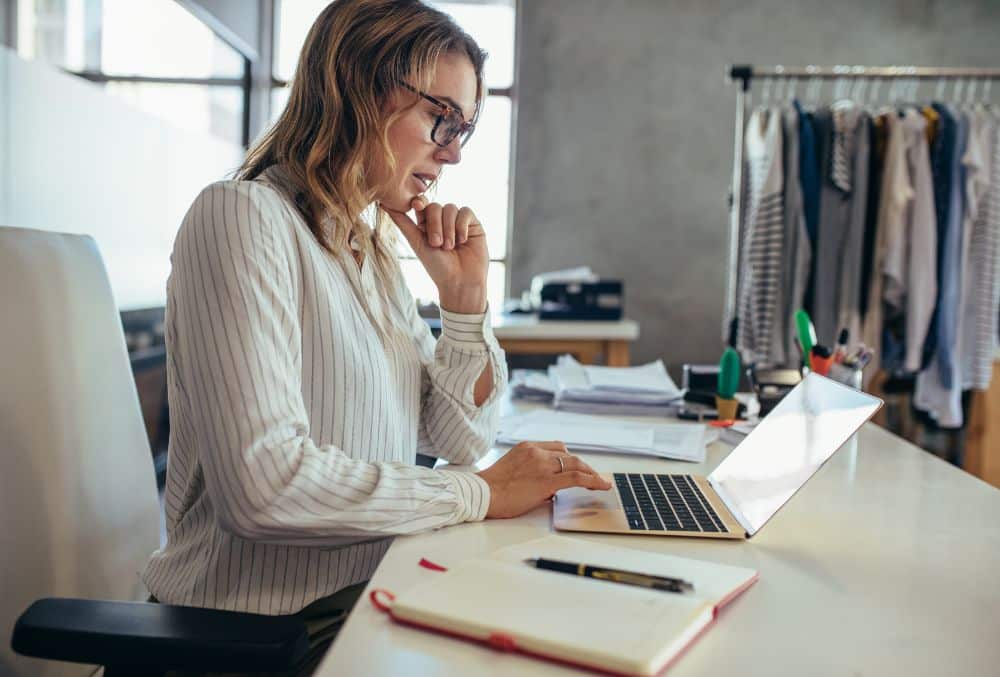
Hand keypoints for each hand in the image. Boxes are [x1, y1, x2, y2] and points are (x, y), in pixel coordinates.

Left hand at [384, 196, 487, 312]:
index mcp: (426, 224)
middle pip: (435, 206)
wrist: (460, 282)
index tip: (417, 206)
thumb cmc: (437, 267)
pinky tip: (462, 241)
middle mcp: (442, 221)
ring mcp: (458, 221)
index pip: (422, 205)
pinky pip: (466, 212)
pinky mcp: (473, 224)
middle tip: (436, 244)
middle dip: (435, 225)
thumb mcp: (416, 243)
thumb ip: (402, 222)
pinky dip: (462, 225)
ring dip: (449, 228)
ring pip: (450, 208)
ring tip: (450, 247)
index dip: (419, 202)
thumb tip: (382, 204)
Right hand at [476, 441, 611, 518]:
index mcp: (527, 447)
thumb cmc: (492, 488)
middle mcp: (537, 452)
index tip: (577, 467)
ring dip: (590, 473)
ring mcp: (543, 465)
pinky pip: (576, 478)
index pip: (557, 447)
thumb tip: (548, 490)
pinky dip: (593, 480)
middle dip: (583, 466)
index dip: (570, 458)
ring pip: (576, 464)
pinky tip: (602, 486)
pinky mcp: (547, 481)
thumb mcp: (512, 470)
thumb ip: (531, 472)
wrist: (482, 493)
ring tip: (600, 483)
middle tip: (593, 476)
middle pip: (568, 455)